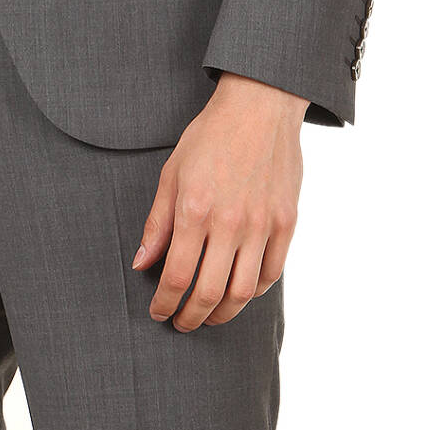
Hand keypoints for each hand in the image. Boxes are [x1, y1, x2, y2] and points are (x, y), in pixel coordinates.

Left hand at [132, 72, 305, 330]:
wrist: (260, 106)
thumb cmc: (210, 135)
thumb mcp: (172, 172)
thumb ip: (157, 222)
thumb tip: (142, 263)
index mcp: (194, 209)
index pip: (176, 277)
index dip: (164, 304)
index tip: (158, 311)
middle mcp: (229, 222)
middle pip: (208, 294)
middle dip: (190, 318)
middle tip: (181, 323)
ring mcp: (262, 224)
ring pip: (243, 293)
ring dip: (223, 314)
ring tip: (209, 316)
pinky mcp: (286, 222)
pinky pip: (271, 273)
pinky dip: (254, 292)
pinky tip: (240, 291)